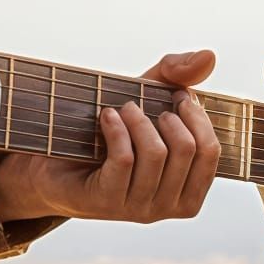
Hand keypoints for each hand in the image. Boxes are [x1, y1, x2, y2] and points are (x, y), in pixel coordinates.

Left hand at [0, 49, 220, 223]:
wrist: (52, 162)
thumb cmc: (107, 132)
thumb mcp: (145, 100)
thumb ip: (176, 77)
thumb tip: (209, 55)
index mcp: (188, 189)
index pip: (211, 152)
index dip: (197, 117)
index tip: (178, 96)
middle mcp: (168, 205)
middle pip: (187, 150)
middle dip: (169, 117)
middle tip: (144, 102)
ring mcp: (138, 208)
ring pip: (155, 154)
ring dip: (138, 120)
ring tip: (123, 108)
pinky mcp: (106, 201)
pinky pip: (123, 160)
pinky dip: (116, 130)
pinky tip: (106, 117)